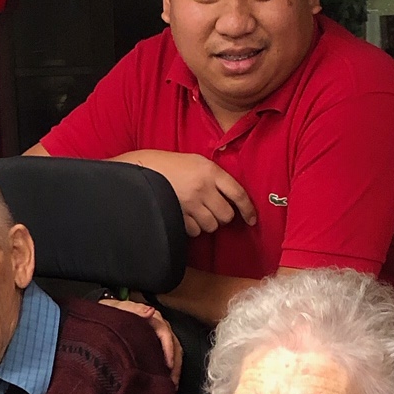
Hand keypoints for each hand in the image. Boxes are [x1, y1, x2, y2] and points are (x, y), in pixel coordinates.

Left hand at [99, 298, 181, 383]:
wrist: (104, 316)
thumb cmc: (112, 313)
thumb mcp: (119, 309)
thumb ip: (134, 309)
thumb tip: (151, 312)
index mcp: (153, 318)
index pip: (166, 333)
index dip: (169, 349)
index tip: (168, 366)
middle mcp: (160, 327)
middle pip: (175, 346)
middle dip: (176, 366)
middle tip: (173, 383)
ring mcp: (159, 337)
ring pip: (174, 353)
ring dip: (175, 370)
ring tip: (171, 386)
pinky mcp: (156, 346)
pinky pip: (168, 357)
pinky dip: (169, 370)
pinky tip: (165, 381)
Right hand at [118, 150, 256, 236]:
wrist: (142, 169)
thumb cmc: (171, 165)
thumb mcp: (196, 162)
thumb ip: (215, 177)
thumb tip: (233, 199)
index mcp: (210, 171)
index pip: (238, 193)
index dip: (248, 209)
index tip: (252, 220)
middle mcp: (203, 188)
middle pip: (226, 215)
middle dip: (222, 217)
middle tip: (212, 210)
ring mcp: (190, 203)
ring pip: (211, 226)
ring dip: (207, 223)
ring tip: (196, 211)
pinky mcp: (178, 216)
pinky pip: (195, 232)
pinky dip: (193, 228)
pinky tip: (185, 216)